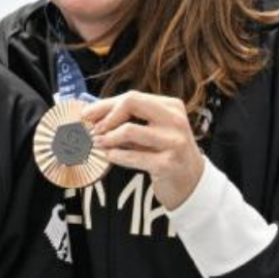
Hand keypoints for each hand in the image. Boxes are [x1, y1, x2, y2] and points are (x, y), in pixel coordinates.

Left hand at [85, 90, 206, 208]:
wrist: (191, 181)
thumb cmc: (165, 152)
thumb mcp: (154, 130)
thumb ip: (130, 120)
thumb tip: (94, 115)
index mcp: (171, 106)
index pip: (132, 97)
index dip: (105, 105)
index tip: (87, 115)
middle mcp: (175, 120)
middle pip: (132, 103)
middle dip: (106, 116)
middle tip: (94, 130)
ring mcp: (173, 142)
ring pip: (129, 130)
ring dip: (108, 138)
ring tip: (99, 144)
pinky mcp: (167, 164)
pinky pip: (133, 156)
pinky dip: (117, 156)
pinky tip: (110, 156)